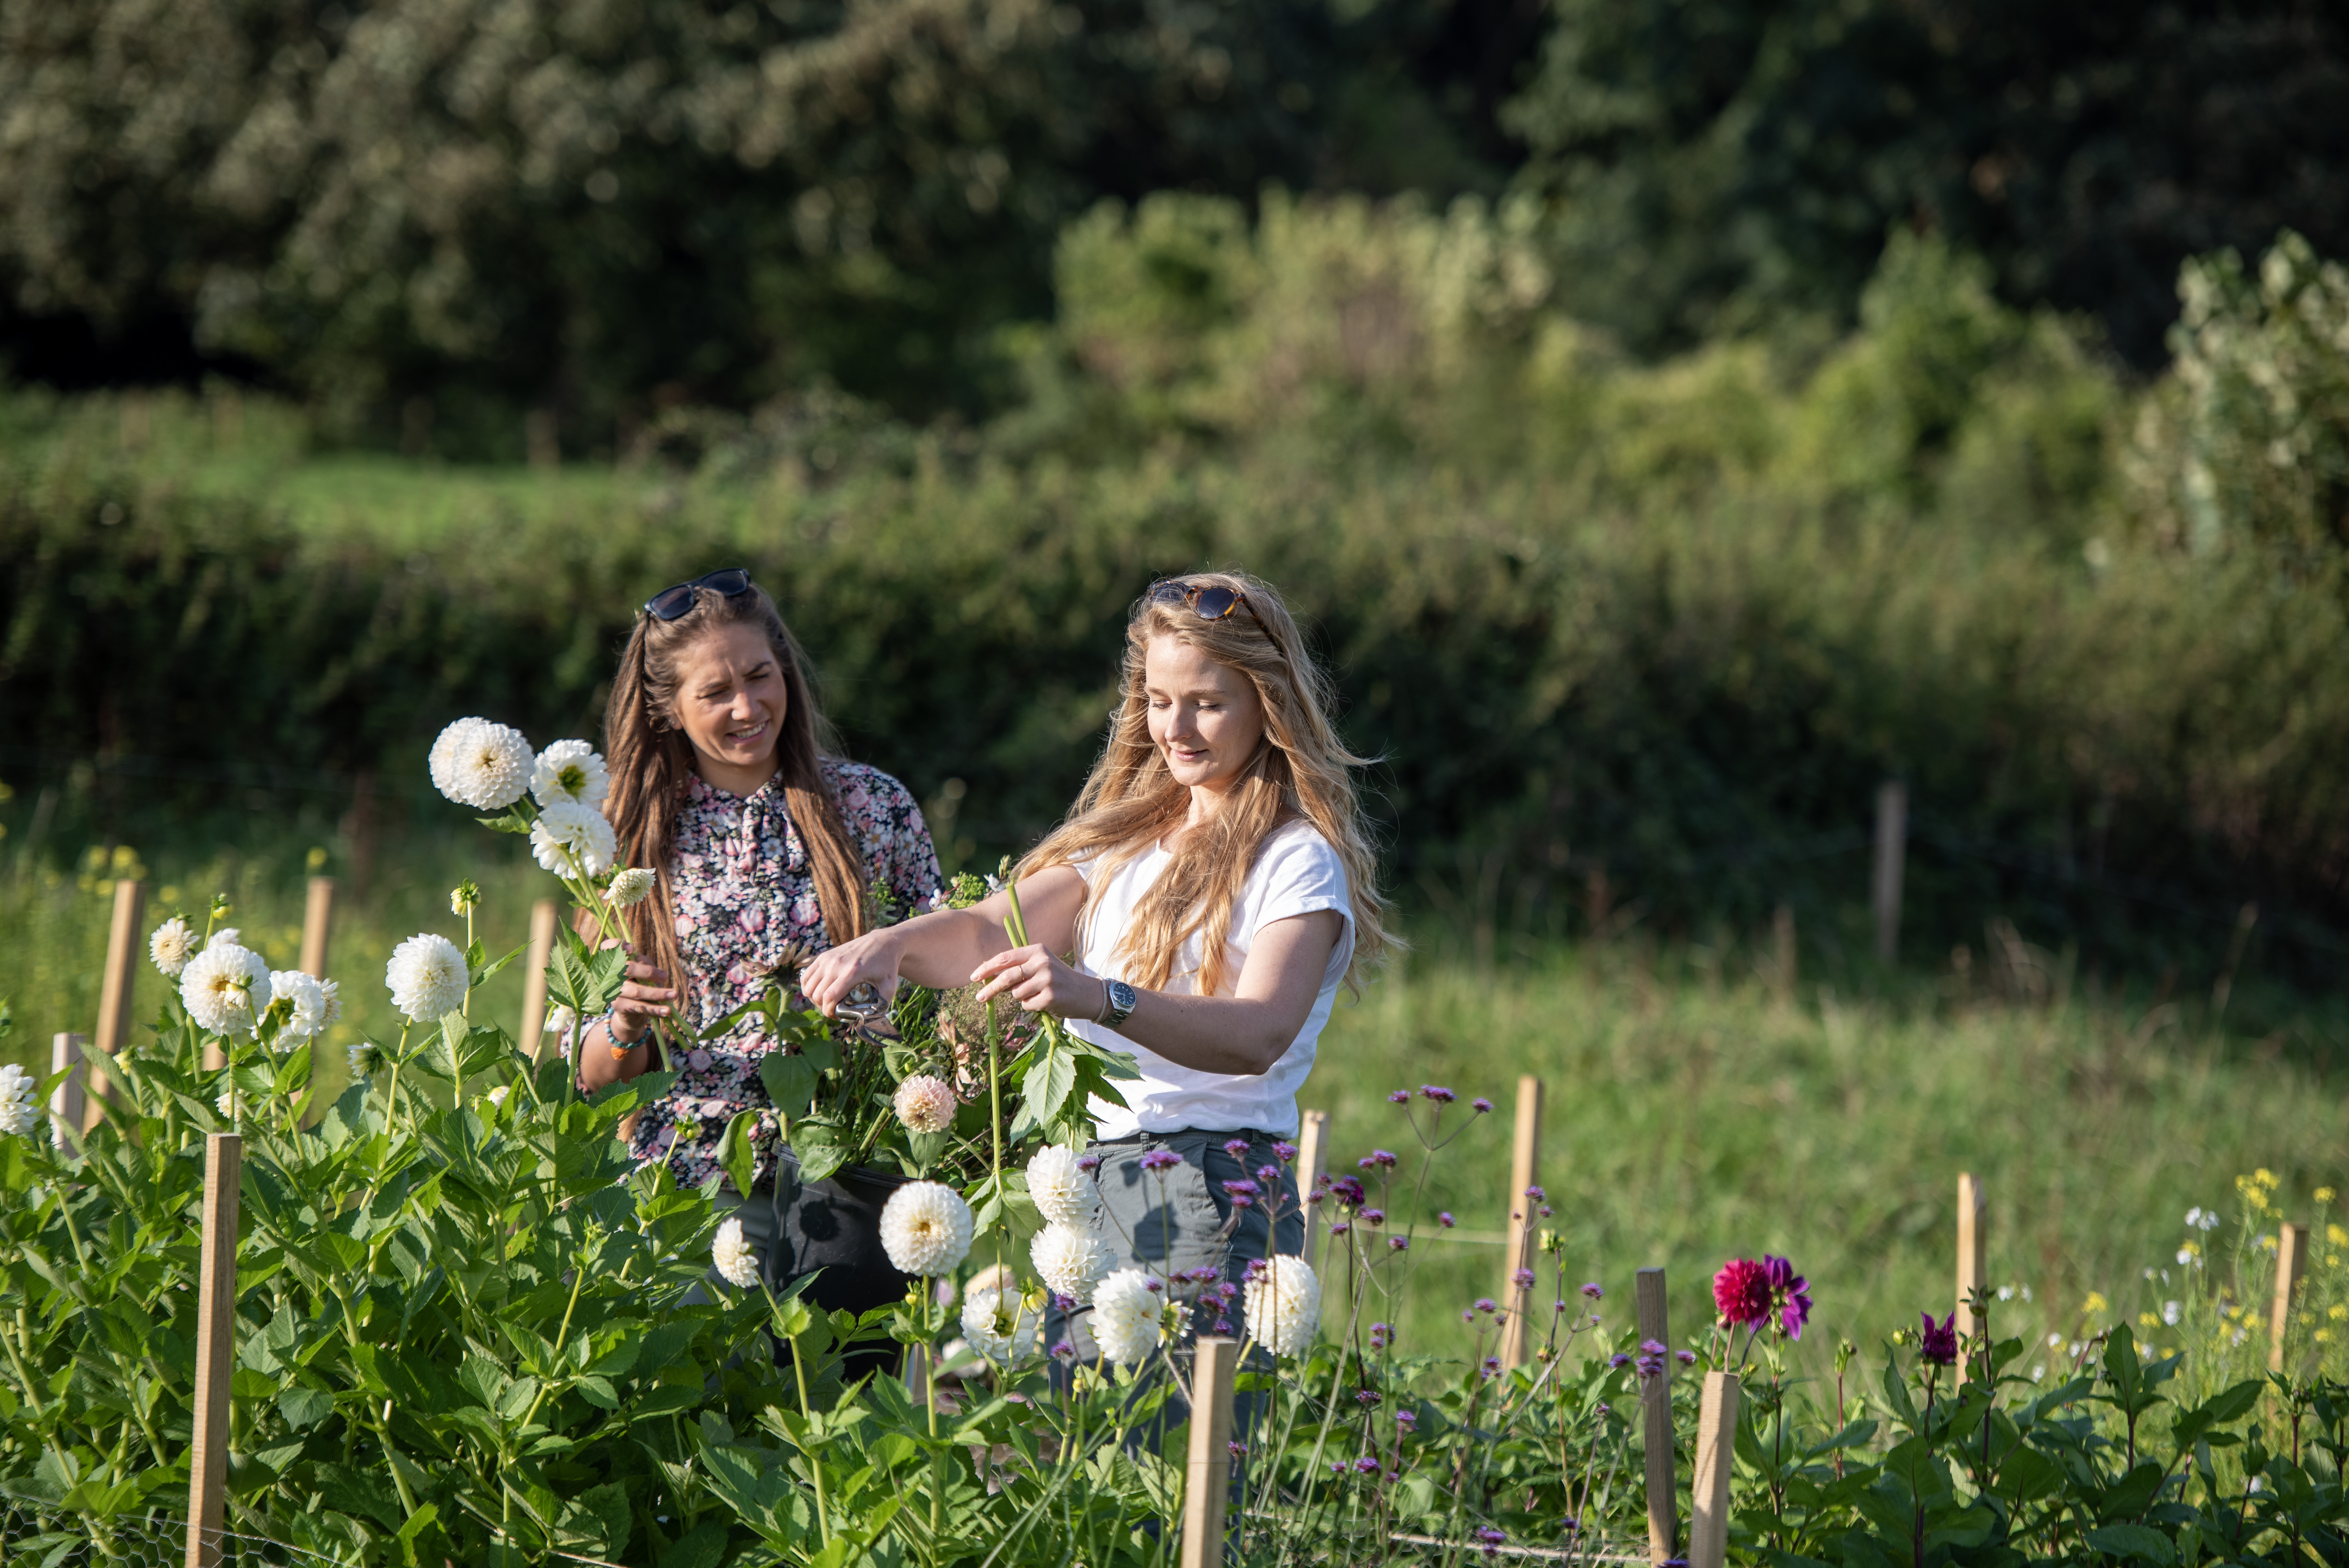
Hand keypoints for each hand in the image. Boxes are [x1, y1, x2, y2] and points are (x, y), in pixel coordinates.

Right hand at [604, 941, 674, 1042]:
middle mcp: (609, 976)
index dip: (617, 947)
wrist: (629, 1011)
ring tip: (674, 995)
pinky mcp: (619, 1006)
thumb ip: (644, 963)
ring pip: (636, 991)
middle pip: (627, 970)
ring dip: (657, 993)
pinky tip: (666, 1011)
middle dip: (648, 972)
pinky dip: (655, 1009)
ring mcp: (612, 992)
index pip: (608, 948)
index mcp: (613, 962)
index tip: (632, 949)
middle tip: (664, 977)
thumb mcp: (642, 970)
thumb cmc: (638, 983)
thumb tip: (647, 964)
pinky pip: (639, 1007)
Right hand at [801, 927, 906, 1016]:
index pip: (829, 997)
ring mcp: (828, 959)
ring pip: (808, 986)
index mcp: (852, 972)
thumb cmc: (887, 966)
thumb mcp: (890, 988)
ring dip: (814, 999)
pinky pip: (806, 976)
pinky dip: (808, 987)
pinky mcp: (824, 956)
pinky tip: (819, 991)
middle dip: (823, 1008)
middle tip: (834, 1011)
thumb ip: (880, 1007)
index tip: (837, 1016)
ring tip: (827, 1002)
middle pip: (817, 994)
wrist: (882, 942)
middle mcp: (836, 964)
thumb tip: (865, 1022)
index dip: (829, 1012)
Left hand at [971, 944, 1095, 1020]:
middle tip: (980, 997)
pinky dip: (1031, 1006)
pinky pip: (1027, 1005)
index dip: (987, 968)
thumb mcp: (1040, 967)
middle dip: (990, 988)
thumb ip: (1018, 969)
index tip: (974, 977)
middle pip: (1007, 976)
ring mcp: (1047, 979)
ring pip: (1016, 994)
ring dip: (1021, 998)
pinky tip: (1045, 1002)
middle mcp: (1042, 962)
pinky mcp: (1050, 997)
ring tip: (1037, 995)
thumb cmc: (1059, 980)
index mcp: (1037, 950)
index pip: (1005, 958)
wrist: (1086, 993)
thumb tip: (989, 977)